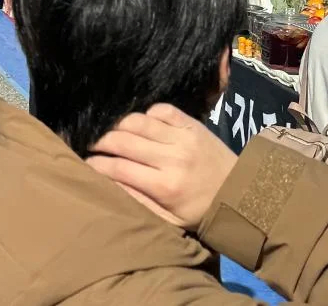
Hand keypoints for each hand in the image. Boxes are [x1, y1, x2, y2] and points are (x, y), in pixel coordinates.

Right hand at [86, 103, 236, 229]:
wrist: (242, 193)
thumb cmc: (200, 211)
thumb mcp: (170, 219)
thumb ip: (138, 202)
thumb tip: (108, 183)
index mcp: (165, 185)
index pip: (118, 168)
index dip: (95, 163)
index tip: (85, 163)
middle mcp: (171, 158)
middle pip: (122, 141)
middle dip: (100, 142)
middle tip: (91, 144)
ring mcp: (182, 137)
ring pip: (136, 121)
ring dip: (117, 125)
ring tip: (110, 131)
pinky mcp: (191, 124)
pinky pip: (160, 109)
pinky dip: (145, 113)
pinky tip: (141, 124)